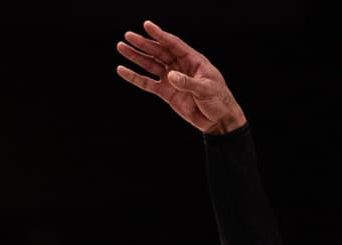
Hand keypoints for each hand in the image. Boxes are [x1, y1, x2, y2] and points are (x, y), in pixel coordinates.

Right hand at [116, 20, 246, 133]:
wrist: (219, 121)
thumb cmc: (219, 101)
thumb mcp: (206, 90)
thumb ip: (188, 82)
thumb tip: (170, 76)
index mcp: (193, 61)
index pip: (174, 45)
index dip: (160, 35)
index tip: (147, 26)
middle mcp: (180, 67)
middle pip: (159, 52)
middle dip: (144, 44)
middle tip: (128, 36)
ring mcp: (172, 79)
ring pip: (151, 65)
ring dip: (136, 57)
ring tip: (121, 48)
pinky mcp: (166, 93)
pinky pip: (148, 83)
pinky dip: (135, 77)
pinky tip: (122, 70)